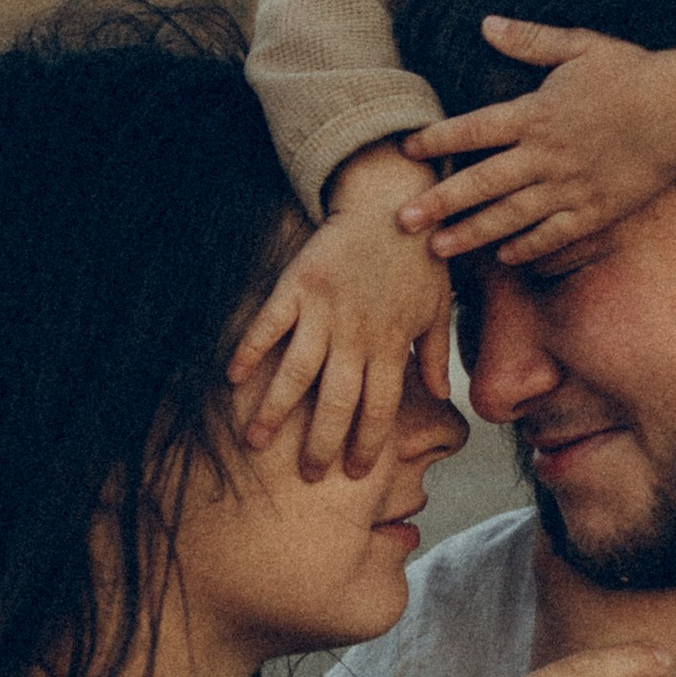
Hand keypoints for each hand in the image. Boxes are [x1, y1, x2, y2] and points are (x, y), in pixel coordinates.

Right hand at [231, 175, 452, 475]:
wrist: (390, 200)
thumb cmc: (419, 257)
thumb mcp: (436, 307)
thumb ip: (433, 353)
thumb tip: (443, 395)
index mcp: (390, 344)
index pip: (379, 409)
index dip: (366, 444)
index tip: (353, 473)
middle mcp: (356, 333)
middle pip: (335, 402)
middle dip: (320, 444)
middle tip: (306, 477)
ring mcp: (323, 309)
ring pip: (296, 371)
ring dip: (275, 410)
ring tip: (255, 443)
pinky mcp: (297, 284)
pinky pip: (268, 324)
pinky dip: (249, 350)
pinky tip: (232, 379)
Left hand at [396, 22, 675, 262]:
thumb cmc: (631, 73)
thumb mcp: (579, 46)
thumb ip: (530, 39)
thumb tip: (486, 23)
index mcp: (536, 114)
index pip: (474, 129)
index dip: (437, 139)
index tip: (408, 150)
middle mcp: (545, 155)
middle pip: (481, 182)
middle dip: (439, 202)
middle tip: (401, 220)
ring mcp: (570, 187)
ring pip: (510, 216)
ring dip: (471, 233)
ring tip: (437, 249)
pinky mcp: (596, 210)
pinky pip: (554, 234)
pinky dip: (527, 248)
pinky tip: (504, 258)